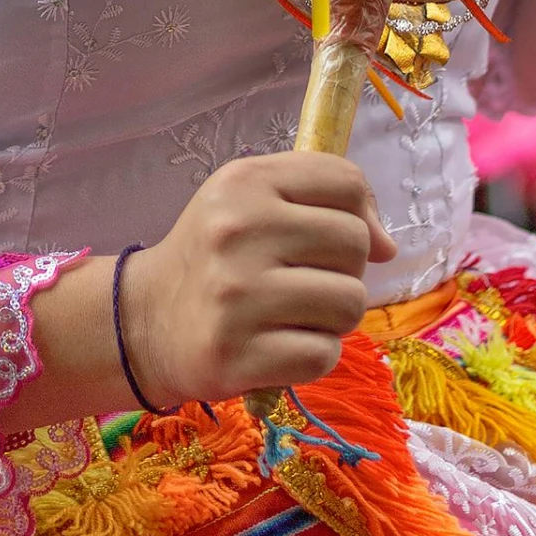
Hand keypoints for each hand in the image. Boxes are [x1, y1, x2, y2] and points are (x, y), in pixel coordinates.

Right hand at [122, 153, 396, 405]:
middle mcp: (237, 231)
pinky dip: (312, 354)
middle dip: (343, 267)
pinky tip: (278, 344)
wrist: (147, 319)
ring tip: (292, 313)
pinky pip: (324, 354)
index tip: (332, 236)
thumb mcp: (250, 202)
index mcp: (242, 182)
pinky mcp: (239, 354)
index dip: (357, 211)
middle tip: (302, 278)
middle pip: (356, 244)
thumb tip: (388, 245)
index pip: (345, 181)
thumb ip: (320, 201)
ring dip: (333, 316)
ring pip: (349, 303)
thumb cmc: (213, 255)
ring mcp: (237, 295)